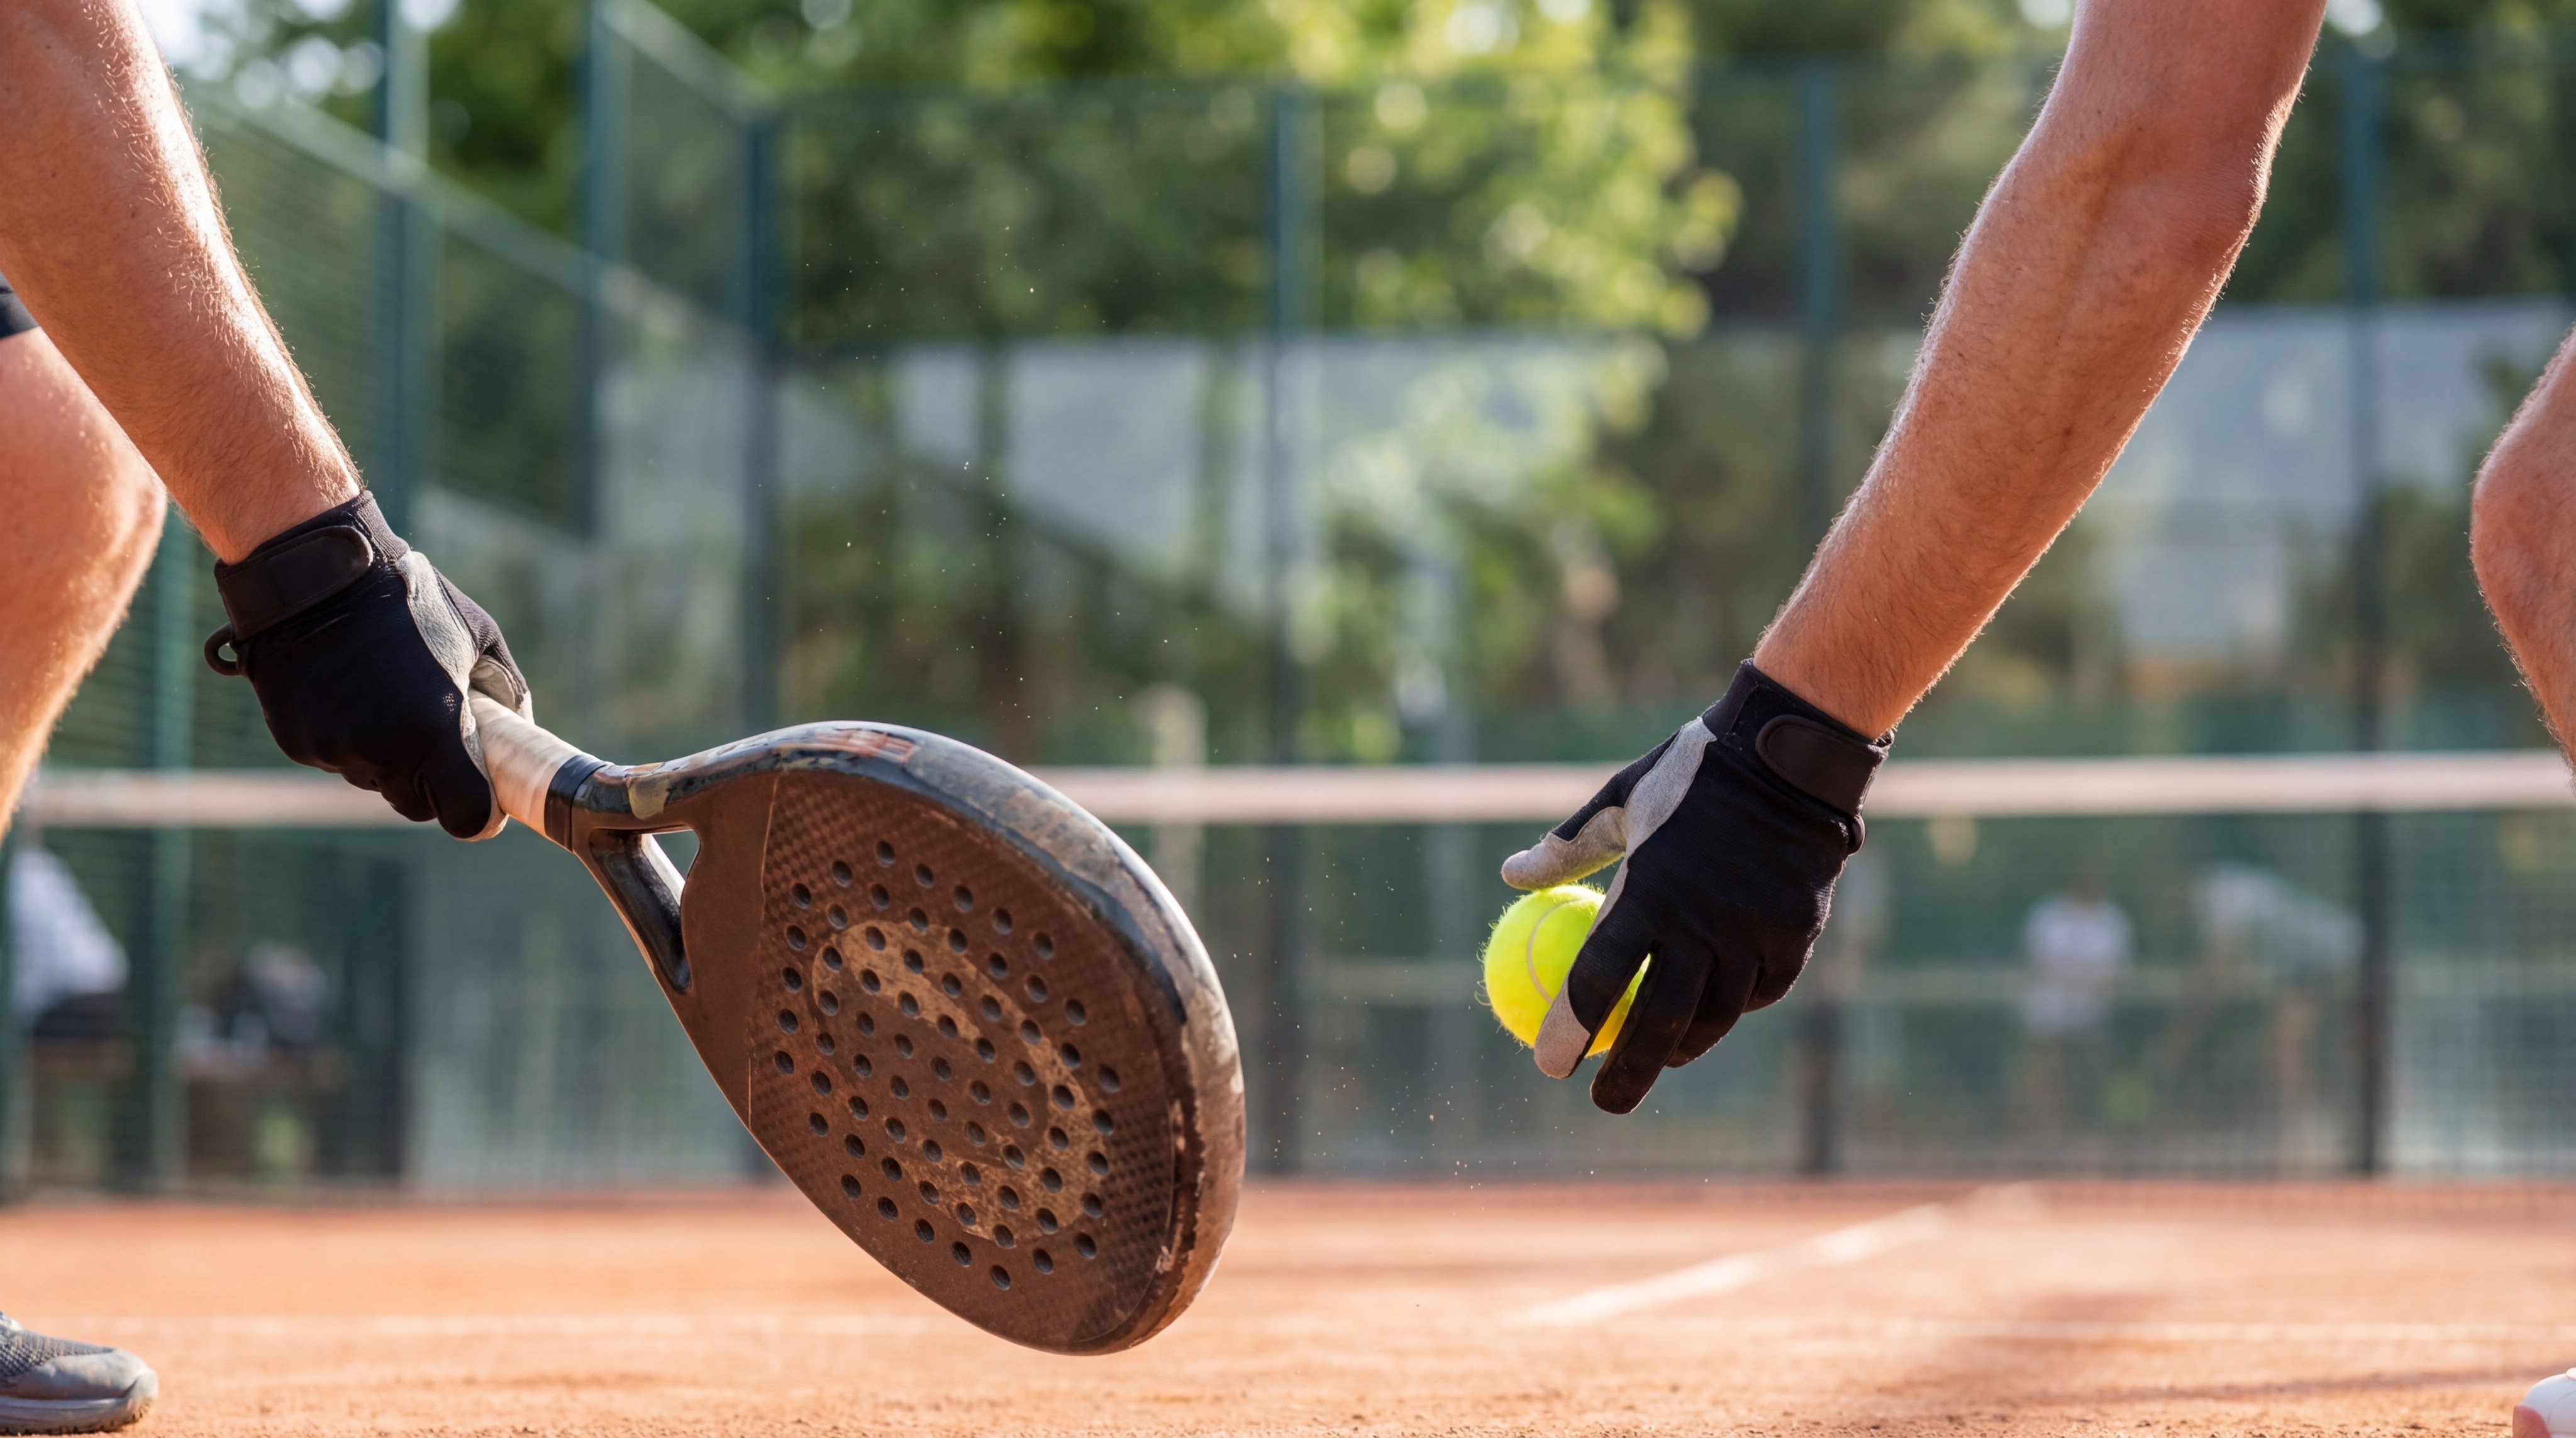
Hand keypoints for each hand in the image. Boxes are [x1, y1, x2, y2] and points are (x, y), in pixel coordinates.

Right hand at [203, 493, 530, 838]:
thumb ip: (507, 695)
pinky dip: (347, 738)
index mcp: (433, 731)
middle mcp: (379, 751)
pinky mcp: (295, 740)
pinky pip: (335, 758)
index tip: (484, 796)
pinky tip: (348, 690)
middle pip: (416, 804)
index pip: (465, 818)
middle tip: (435, 735)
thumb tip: (517, 738)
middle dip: (431, 781)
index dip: (480, 813)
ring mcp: (331, 749)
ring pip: (373, 779)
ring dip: (386, 755)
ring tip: (386, 695)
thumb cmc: (408, 599)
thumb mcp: (479, 637)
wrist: (313, 574)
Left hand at [1501, 662, 1886, 1112]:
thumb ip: (1566, 848)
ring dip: (1681, 1047)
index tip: (1548, 1066)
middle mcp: (1704, 922)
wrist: (1791, 757)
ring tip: (1655, 1061)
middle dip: (1628, 1073)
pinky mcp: (1795, 938)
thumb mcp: (1619, 798)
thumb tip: (1510, 878)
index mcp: (1651, 889)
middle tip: (1603, 1102)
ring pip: (1715, 1016)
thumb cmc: (1692, 774)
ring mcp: (1755, 934)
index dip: (1570, 1029)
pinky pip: (1757, 992)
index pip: (1600, 977)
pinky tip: (1710, 1014)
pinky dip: (1731, 1008)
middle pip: (1660, 1021)